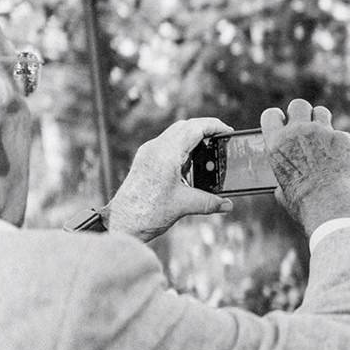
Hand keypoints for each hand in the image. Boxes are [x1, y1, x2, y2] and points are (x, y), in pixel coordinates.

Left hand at [105, 118, 233, 241]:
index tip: (228, 131)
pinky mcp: (145, 160)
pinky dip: (182, 148)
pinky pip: (166, 145)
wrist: (122, 222)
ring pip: (175, 134)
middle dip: (205, 130)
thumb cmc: (148, 213)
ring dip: (192, 139)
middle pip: (184, 127)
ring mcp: (148, 153)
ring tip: (208, 153)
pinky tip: (190, 165)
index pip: (194, 128)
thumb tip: (227, 204)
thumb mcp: (184, 206)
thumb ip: (210, 203)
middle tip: (221, 140)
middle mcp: (155, 148)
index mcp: (165, 154)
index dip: (214, 126)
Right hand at [262, 98, 349, 235]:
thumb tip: (285, 177)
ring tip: (322, 137)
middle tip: (305, 126)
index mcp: (277, 143)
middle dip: (301, 113)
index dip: (277, 118)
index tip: (282, 122)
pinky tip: (339, 160)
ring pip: (321, 112)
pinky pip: (340, 135)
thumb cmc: (303, 204)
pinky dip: (339, 144)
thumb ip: (283, 172)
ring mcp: (322, 132)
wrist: (330, 209)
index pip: (270, 115)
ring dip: (320, 121)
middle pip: (298, 105)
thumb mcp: (282, 190)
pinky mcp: (343, 139)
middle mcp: (298, 132)